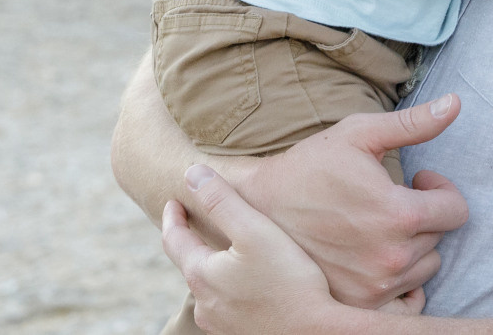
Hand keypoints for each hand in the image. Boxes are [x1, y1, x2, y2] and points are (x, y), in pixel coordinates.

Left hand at [163, 164, 350, 333]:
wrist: (319, 334)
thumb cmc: (290, 282)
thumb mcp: (254, 230)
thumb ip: (221, 200)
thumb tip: (191, 174)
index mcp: (202, 276)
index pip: (173, 240)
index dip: (173, 217)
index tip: (174, 202)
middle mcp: (205, 306)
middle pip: (190, 265)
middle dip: (192, 242)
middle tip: (196, 223)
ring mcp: (222, 326)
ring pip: (209, 289)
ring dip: (213, 268)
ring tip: (224, 253)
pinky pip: (227, 306)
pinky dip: (230, 289)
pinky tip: (247, 285)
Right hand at [220, 94, 468, 307]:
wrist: (260, 207)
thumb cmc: (311, 166)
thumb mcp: (358, 134)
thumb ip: (412, 123)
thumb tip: (455, 104)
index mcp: (398, 213)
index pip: (456, 210)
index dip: (440, 189)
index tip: (418, 179)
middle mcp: (392, 256)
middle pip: (439, 237)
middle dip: (423, 215)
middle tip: (390, 199)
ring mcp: (378, 285)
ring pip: (425, 266)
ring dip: (413, 245)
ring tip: (379, 225)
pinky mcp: (363, 303)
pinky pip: (409, 296)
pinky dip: (401, 278)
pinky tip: (377, 256)